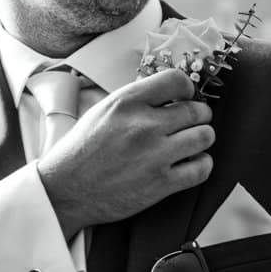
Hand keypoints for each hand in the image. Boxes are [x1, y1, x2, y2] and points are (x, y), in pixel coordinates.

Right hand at [40, 68, 214, 233]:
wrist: (65, 191)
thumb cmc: (83, 150)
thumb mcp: (102, 111)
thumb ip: (136, 101)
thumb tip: (171, 94)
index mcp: (126, 102)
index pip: (177, 80)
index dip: (187, 89)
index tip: (185, 97)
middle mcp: (143, 125)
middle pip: (197, 110)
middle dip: (200, 116)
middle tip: (192, 123)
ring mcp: (154, 155)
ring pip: (205, 136)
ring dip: (203, 139)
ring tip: (192, 143)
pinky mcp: (161, 183)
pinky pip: (202, 168)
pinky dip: (202, 164)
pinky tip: (191, 164)